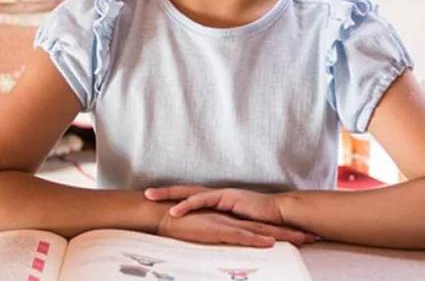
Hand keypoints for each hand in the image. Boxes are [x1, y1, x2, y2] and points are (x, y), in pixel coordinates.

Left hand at [146, 185, 317, 242]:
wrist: (279, 214)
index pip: (190, 196)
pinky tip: (175, 210)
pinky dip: (188, 205)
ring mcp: (221, 194)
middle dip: (165, 191)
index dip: (173, 197)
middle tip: (146, 194)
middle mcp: (216, 194)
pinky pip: (204, 201)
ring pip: (190, 192)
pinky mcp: (227, 198)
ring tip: (152, 197)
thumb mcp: (235, 224)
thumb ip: (221, 225)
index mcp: (216, 200)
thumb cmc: (260, 221)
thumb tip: (207, 233)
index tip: (155, 199)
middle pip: (185, 190)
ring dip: (170, 195)